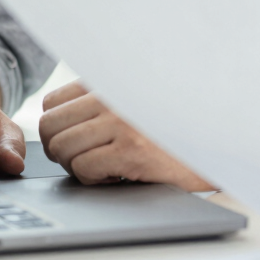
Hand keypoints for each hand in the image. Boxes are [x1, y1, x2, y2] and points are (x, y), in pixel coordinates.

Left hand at [39, 81, 212, 189]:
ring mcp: (123, 122)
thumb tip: (54, 115)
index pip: (52, 101)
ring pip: (62, 149)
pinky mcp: (132, 151)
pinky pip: (83, 169)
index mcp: (113, 80)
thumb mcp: (134, 102)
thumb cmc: (168, 129)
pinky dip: (94, 180)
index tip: (76, 137)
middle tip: (84, 156)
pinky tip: (118, 174)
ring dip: (76, 166)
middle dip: (59, 149)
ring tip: (104, 165)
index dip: (58, 127)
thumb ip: (101, 99)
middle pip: (49, 126)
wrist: (210, 147)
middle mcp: (116, 95)